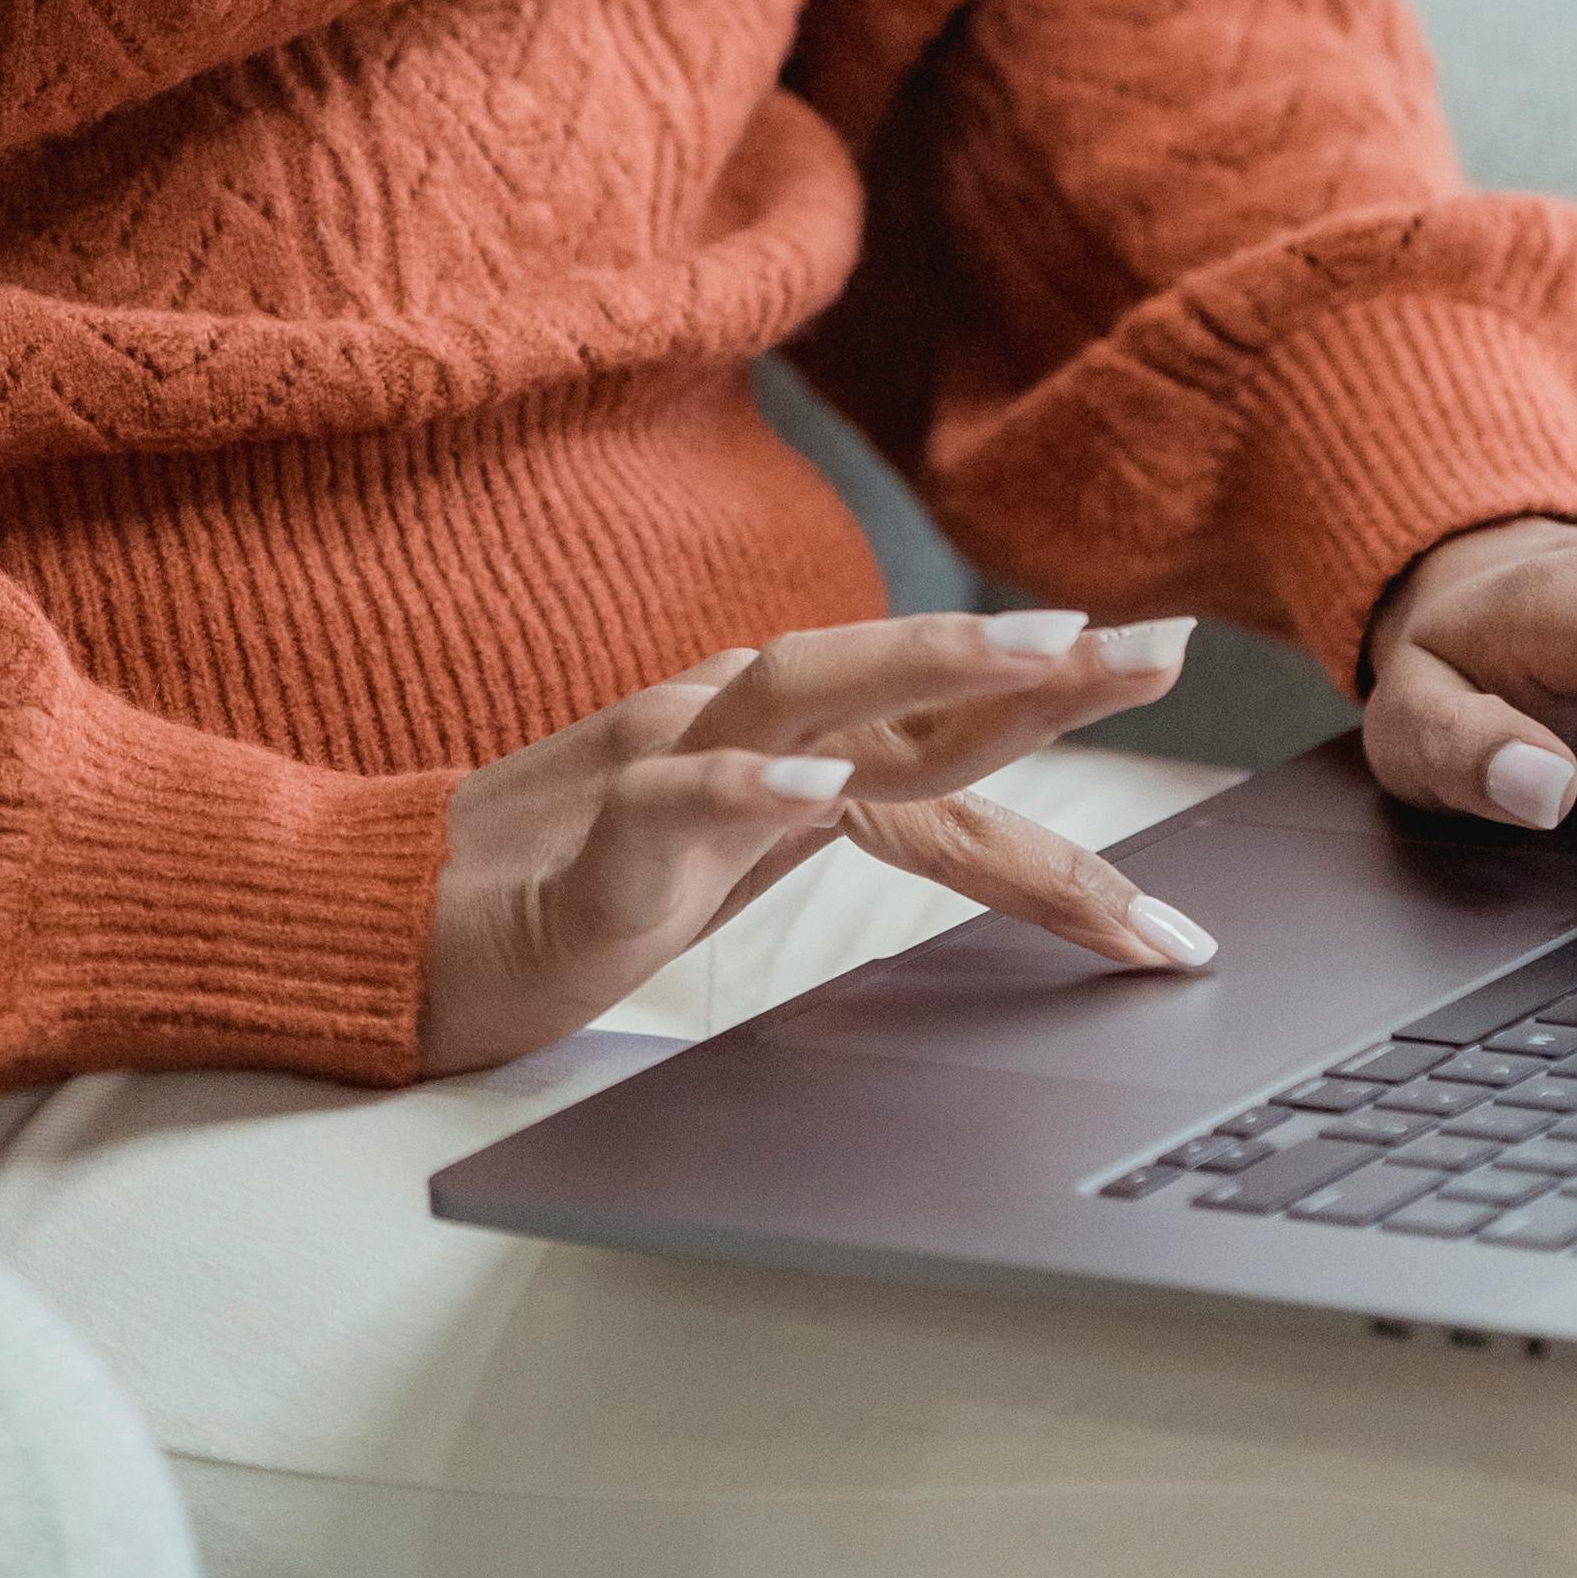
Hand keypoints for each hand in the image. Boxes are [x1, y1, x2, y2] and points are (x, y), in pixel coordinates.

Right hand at [422, 606, 1215, 1075]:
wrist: (409, 931)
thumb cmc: (576, 889)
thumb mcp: (746, 858)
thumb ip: (843, 815)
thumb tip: (977, 816)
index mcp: (782, 739)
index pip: (943, 728)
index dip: (1057, 714)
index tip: (1167, 685)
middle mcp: (737, 723)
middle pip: (903, 681)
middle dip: (1039, 665)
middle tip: (1159, 646)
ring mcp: (667, 763)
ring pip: (807, 689)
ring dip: (929, 669)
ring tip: (1041, 660)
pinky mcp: (600, 832)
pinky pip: (680, 793)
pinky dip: (751, 787)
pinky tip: (818, 791)